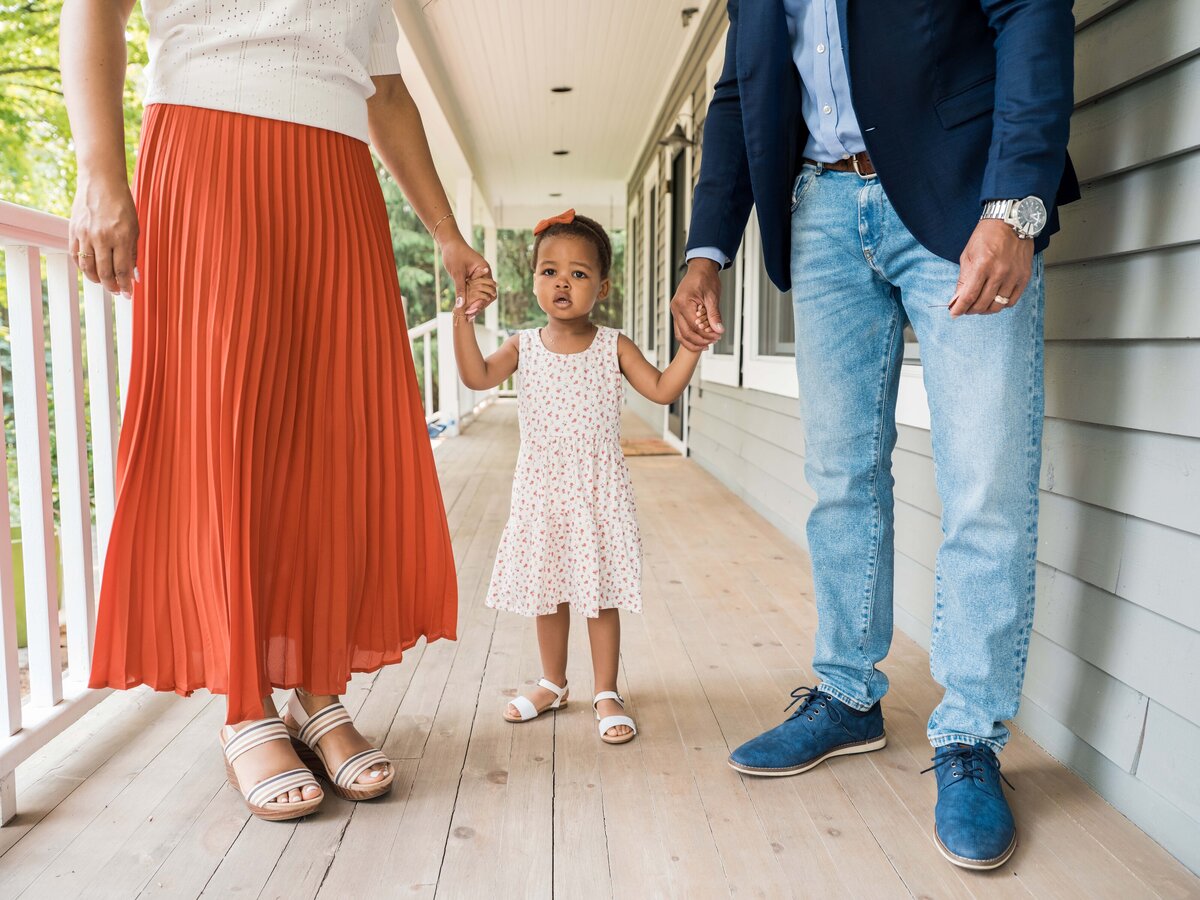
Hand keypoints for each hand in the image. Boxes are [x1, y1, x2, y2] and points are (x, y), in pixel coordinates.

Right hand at [70, 173, 138, 297]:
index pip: (123, 270)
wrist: (100, 182)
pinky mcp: (73, 230)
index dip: (126, 286)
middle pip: (105, 272)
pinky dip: (83, 267)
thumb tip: (134, 276)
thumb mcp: (134, 228)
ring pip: (88, 267)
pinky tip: (90, 270)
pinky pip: (75, 255)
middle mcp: (101, 237)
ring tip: (104, 282)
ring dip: (97, 279)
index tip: (128, 295)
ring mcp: (85, 234)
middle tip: (117, 292)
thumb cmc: (122, 205)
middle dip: (112, 286)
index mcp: (121, 237)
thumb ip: (133, 252)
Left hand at [441, 237, 494, 317]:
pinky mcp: (472, 278)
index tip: (470, 311)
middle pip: (487, 295)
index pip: (489, 291)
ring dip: (474, 304)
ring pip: (480, 294)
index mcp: (485, 271)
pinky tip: (463, 308)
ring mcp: (479, 277)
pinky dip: (469, 299)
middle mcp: (484, 274)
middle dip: (478, 306)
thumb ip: (460, 289)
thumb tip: (461, 306)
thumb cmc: (454, 254)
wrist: (449, 243)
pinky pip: (474, 291)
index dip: (480, 303)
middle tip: (468, 316)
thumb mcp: (457, 273)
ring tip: (466, 315)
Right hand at [670, 259, 723, 350]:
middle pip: (685, 333)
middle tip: (714, 341)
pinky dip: (689, 337)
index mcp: (683, 303)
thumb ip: (714, 315)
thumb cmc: (705, 278)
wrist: (700, 269)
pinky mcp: (677, 312)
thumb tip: (718, 330)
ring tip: (707, 344)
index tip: (717, 336)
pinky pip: (680, 329)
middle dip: (700, 341)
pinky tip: (700, 339)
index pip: (694, 326)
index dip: (706, 335)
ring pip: (680, 334)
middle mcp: (675, 308)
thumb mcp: (712, 296)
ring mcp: (675, 311)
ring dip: (693, 342)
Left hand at [949, 219, 1034, 316]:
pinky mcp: (1024, 277)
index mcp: (982, 265)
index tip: (954, 313)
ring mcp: (1014, 276)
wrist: (1012, 221)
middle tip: (965, 309)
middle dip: (970, 310)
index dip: (959, 308)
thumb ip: (963, 279)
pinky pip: (1012, 301)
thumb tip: (957, 299)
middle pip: (982, 304)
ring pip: (997, 305)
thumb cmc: (987, 235)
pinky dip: (1001, 305)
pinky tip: (994, 300)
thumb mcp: (968, 254)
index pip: (969, 296)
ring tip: (978, 305)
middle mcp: (1000, 272)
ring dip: (985, 309)